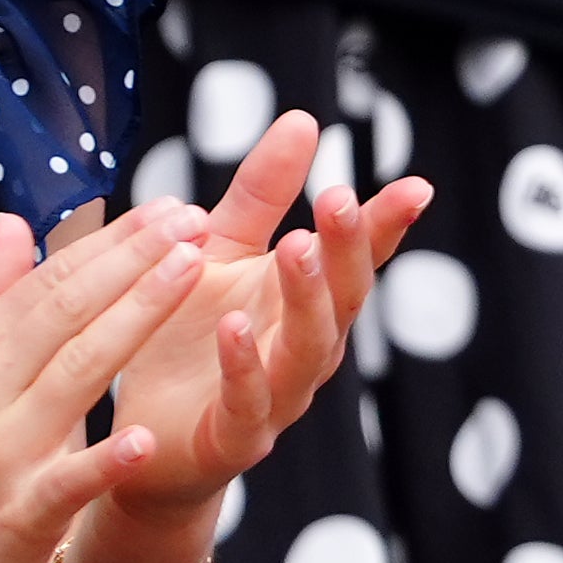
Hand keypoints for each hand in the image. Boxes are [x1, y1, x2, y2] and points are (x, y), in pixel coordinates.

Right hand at [0, 204, 201, 562]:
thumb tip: (13, 222)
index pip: (52, 282)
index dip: (114, 242)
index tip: (171, 207)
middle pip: (68, 311)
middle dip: (136, 260)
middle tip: (196, 217)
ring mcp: (0, 454)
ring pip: (76, 375)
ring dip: (137, 318)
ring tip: (194, 273)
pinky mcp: (17, 517)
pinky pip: (66, 481)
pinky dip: (104, 460)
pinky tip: (147, 437)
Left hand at [99, 113, 428, 534]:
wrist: (147, 443)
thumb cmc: (189, 341)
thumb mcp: (220, 252)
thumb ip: (261, 195)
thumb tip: (304, 119)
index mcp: (305, 303)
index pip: (355, 260)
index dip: (384, 226)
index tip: (415, 187)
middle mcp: (304, 352)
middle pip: (341, 301)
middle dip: (345, 251)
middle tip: (339, 198)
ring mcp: (276, 401)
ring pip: (305, 352)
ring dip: (305, 301)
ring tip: (297, 248)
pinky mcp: (233, 440)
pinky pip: (246, 405)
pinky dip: (242, 368)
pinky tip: (232, 328)